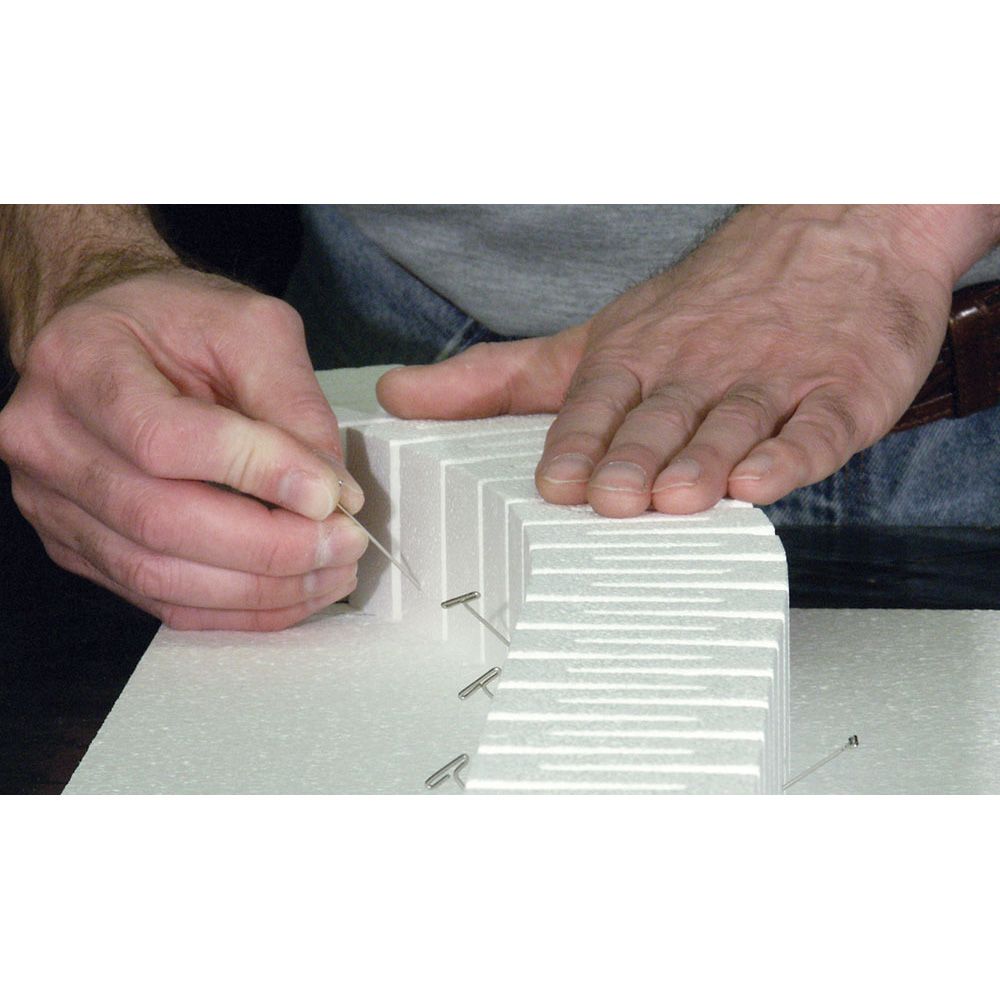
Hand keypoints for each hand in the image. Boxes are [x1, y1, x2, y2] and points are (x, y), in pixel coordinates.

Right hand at [0, 269, 367, 629]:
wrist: (109, 338)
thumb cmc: (176, 322)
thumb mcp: (249, 328)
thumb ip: (291, 401)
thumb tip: (333, 492)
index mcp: (82, 365)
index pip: (163, 439)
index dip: (255, 475)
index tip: (330, 493)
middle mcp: (49, 440)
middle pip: (160, 521)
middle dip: (271, 547)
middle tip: (345, 544)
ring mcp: (54, 503)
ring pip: (160, 576)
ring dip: (260, 590)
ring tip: (330, 574)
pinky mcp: (77, 546)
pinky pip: (158, 601)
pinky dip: (233, 610)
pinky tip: (288, 595)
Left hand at [377, 206, 996, 516]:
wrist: (832, 234)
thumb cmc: (703, 306)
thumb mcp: (592, 337)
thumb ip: (498, 378)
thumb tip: (402, 396)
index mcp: (636, 356)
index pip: (597, 401)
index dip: (576, 442)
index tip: (555, 483)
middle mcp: (698, 368)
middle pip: (661, 418)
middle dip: (634, 457)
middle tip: (613, 497)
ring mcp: (770, 379)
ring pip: (731, 423)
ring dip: (704, 457)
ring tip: (680, 494)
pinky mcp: (838, 393)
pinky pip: (817, 426)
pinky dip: (793, 451)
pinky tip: (765, 476)